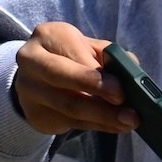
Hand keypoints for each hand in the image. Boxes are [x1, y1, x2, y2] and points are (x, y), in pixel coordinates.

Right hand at [13, 23, 135, 137]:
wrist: (36, 76)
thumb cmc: (71, 57)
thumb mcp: (87, 47)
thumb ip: (109, 56)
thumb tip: (132, 71)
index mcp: (48, 35)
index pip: (72, 53)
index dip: (96, 74)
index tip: (121, 90)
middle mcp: (31, 60)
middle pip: (61, 78)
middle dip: (96, 93)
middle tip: (125, 106)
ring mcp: (29, 89)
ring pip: (68, 105)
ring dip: (102, 116)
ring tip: (128, 121)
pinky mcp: (35, 113)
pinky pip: (70, 122)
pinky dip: (98, 125)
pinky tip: (116, 126)